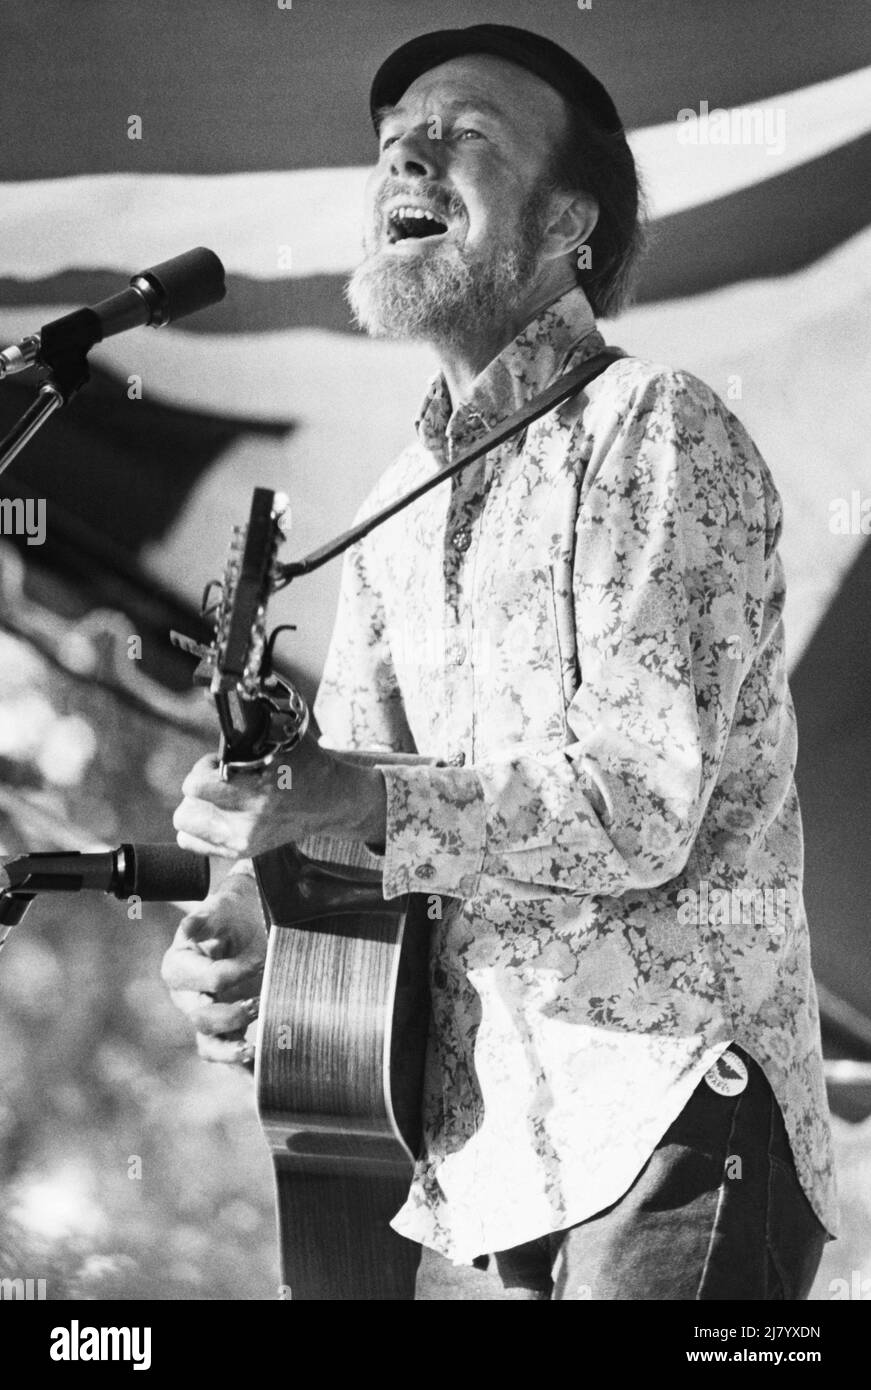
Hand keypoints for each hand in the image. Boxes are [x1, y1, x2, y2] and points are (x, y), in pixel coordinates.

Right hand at [160, 872, 265, 1064]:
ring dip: (232, 1050)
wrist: (250, 920)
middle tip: (259, 1003)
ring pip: (210, 1046)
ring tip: (257, 1048)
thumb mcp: (220, 906)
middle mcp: (188, 996)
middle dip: (232, 1015)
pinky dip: (244, 1070)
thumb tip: (191, 924)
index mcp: (179, 966)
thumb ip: (206, 916)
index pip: (202, 979)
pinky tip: (262, 1075)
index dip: (230, 973)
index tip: (259, 959)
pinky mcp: (227, 1031)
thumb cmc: (232, 913)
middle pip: (201, 1018)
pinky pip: (230, 1057)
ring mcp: (207, 1017)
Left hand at [172, 734, 386, 859]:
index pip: (195, 787)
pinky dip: (200, 827)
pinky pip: (193, 842)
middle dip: (199, 789)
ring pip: (186, 826)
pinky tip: (222, 813)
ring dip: (198, 809)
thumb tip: (213, 694)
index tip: (221, 762)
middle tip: (222, 780)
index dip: (204, 768)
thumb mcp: (281, 735)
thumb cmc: (305, 764)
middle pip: (186, 811)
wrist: (331, 800)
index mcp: (259, 792)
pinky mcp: (243, 852)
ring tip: (223, 797)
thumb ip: (246, 721)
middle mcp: (250, 823)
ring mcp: (245, 842)